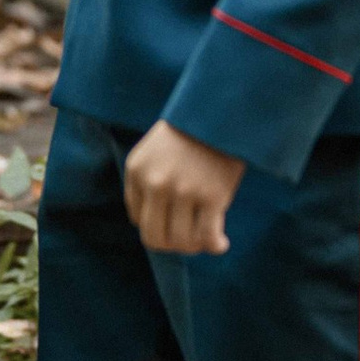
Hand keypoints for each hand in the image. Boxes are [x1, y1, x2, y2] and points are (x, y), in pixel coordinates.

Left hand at [125, 120, 246, 256]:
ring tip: (205, 239)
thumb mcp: (151, 152)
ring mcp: (184, 191)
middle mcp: (156, 183)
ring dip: (194, 247)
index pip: (137, 219)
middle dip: (170, 245)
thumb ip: (142, 184)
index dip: (156, 226)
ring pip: (182, 241)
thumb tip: (142, 225)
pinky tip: (221, 243)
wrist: (222, 113)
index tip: (173, 222)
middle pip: (155, 238)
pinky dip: (214, 246)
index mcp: (137, 171)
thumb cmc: (189, 134)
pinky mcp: (212, 196)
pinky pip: (208, 236)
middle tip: (187, 240)